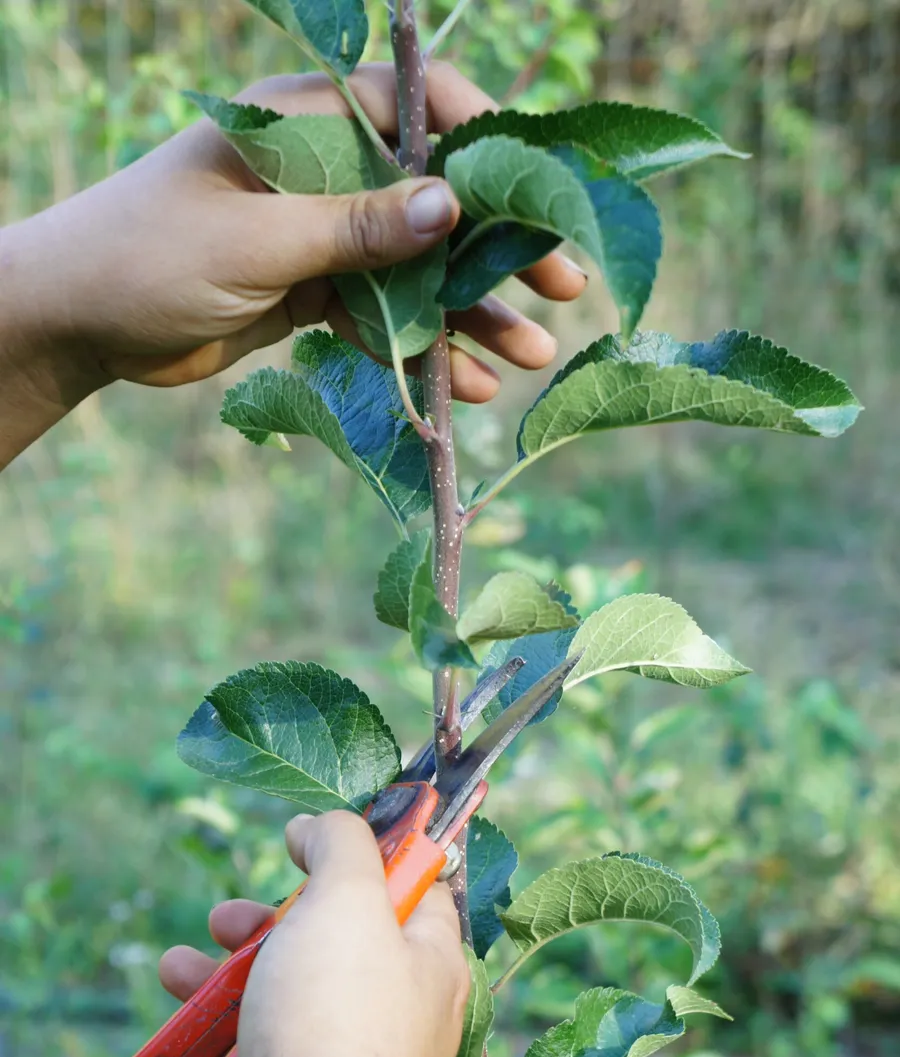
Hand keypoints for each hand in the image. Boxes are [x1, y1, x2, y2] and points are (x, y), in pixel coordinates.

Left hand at [1, 61, 585, 466]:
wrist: (81, 323)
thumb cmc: (153, 254)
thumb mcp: (263, 240)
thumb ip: (358, 227)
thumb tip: (452, 207)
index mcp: (303, 121)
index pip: (414, 108)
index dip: (484, 144)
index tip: (540, 191)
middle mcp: (320, 168)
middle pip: (430, 199)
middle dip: (496, 248)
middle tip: (562, 288)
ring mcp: (318, 231)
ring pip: (414, 268)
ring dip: (469, 313)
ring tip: (526, 355)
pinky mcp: (310, 288)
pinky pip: (381, 315)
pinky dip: (420, 348)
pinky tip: (463, 385)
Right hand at [158, 810, 469, 1056]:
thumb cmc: (338, 1021)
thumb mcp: (345, 900)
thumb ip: (342, 845)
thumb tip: (324, 825)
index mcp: (432, 960)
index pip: (415, 888)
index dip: (366, 856)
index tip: (313, 842)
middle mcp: (406, 1013)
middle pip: (340, 941)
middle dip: (276, 920)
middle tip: (233, 916)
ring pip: (293, 994)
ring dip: (234, 967)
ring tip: (190, 958)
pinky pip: (266, 1048)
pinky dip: (223, 1022)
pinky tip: (183, 1004)